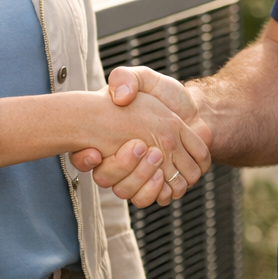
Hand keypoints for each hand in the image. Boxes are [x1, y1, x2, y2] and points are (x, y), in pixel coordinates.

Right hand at [72, 67, 210, 206]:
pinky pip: (154, 199)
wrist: (194, 111)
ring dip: (142, 179)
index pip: (83, 158)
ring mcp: (139, 175)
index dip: (83, 159)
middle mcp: (119, 161)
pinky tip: (165, 173)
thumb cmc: (165, 94)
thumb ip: (126, 79)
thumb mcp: (143, 79)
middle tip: (142, 146)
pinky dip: (160, 190)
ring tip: (157, 158)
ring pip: (128, 193)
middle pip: (106, 179)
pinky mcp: (161, 184)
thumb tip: (119, 97)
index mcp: (107, 139)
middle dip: (122, 166)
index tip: (96, 152)